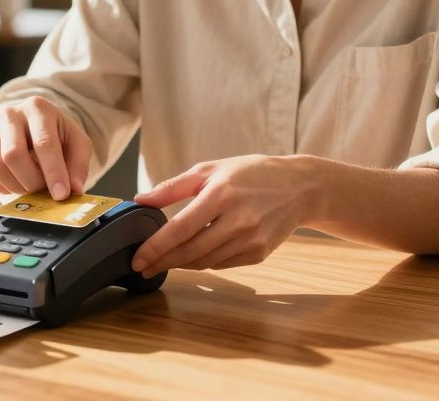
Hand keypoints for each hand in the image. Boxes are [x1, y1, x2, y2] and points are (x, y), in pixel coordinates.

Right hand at [0, 96, 91, 200]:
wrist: (31, 130)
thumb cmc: (57, 137)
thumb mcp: (77, 144)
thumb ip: (78, 165)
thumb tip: (74, 190)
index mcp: (38, 108)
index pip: (44, 143)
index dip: (53, 172)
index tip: (61, 194)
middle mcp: (10, 114)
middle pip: (13, 155)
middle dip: (32, 181)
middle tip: (45, 193)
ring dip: (16, 186)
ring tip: (32, 186)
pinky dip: (2, 187)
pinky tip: (17, 182)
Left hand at [130, 155, 322, 278]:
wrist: (300, 187)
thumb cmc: (251, 174)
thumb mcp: (211, 169)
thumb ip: (174, 186)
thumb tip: (141, 200)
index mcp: (221, 194)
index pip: (180, 228)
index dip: (156, 247)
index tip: (138, 259)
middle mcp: (238, 220)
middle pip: (191, 251)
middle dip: (163, 262)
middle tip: (143, 267)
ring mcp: (252, 240)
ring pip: (205, 262)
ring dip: (182, 264)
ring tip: (164, 261)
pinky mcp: (260, 254)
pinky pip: (223, 264)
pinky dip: (204, 262)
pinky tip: (194, 256)